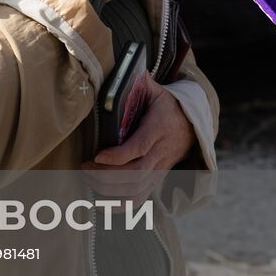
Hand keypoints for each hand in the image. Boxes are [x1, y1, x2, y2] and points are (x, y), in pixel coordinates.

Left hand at [81, 71, 194, 201]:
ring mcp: (160, 168)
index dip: (118, 156)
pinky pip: (141, 198)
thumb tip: (125, 70)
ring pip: (137, 188)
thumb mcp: (157, 90)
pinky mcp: (157, 179)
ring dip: (109, 189)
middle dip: (106, 175)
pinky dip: (122, 205)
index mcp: (158, 129)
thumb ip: (141, 83)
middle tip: (84, 167)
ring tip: (87, 178)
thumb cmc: (167, 105)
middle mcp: (161, 152)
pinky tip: (102, 203)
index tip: (96, 156)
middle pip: (135, 173)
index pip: (139, 147)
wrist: (191, 125)